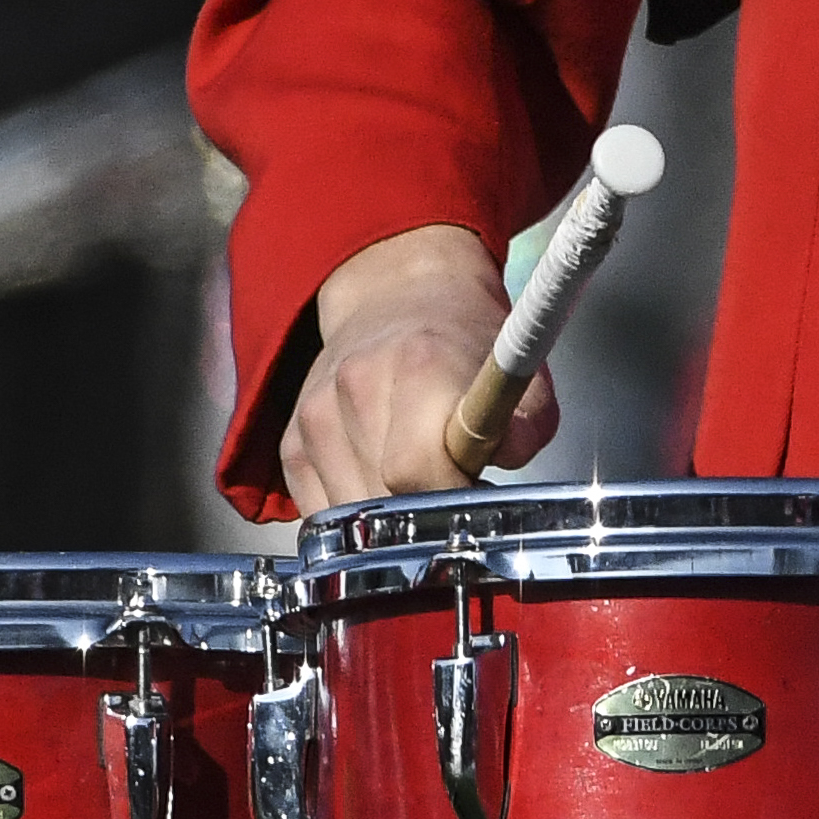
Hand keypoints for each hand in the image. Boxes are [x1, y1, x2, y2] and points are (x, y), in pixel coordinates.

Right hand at [279, 222, 531, 509]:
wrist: (399, 299)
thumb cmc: (465, 345)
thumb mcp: (518, 374)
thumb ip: (525, 427)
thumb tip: (505, 467)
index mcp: (418, 368)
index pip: (414, 470)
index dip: (450, 496)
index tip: (473, 489)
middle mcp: (355, 387)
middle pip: (383, 500)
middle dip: (424, 514)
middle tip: (451, 485)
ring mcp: (315, 417)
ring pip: (349, 516)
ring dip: (388, 519)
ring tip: (418, 478)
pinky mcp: (292, 444)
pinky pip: (321, 515)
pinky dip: (355, 515)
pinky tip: (381, 480)